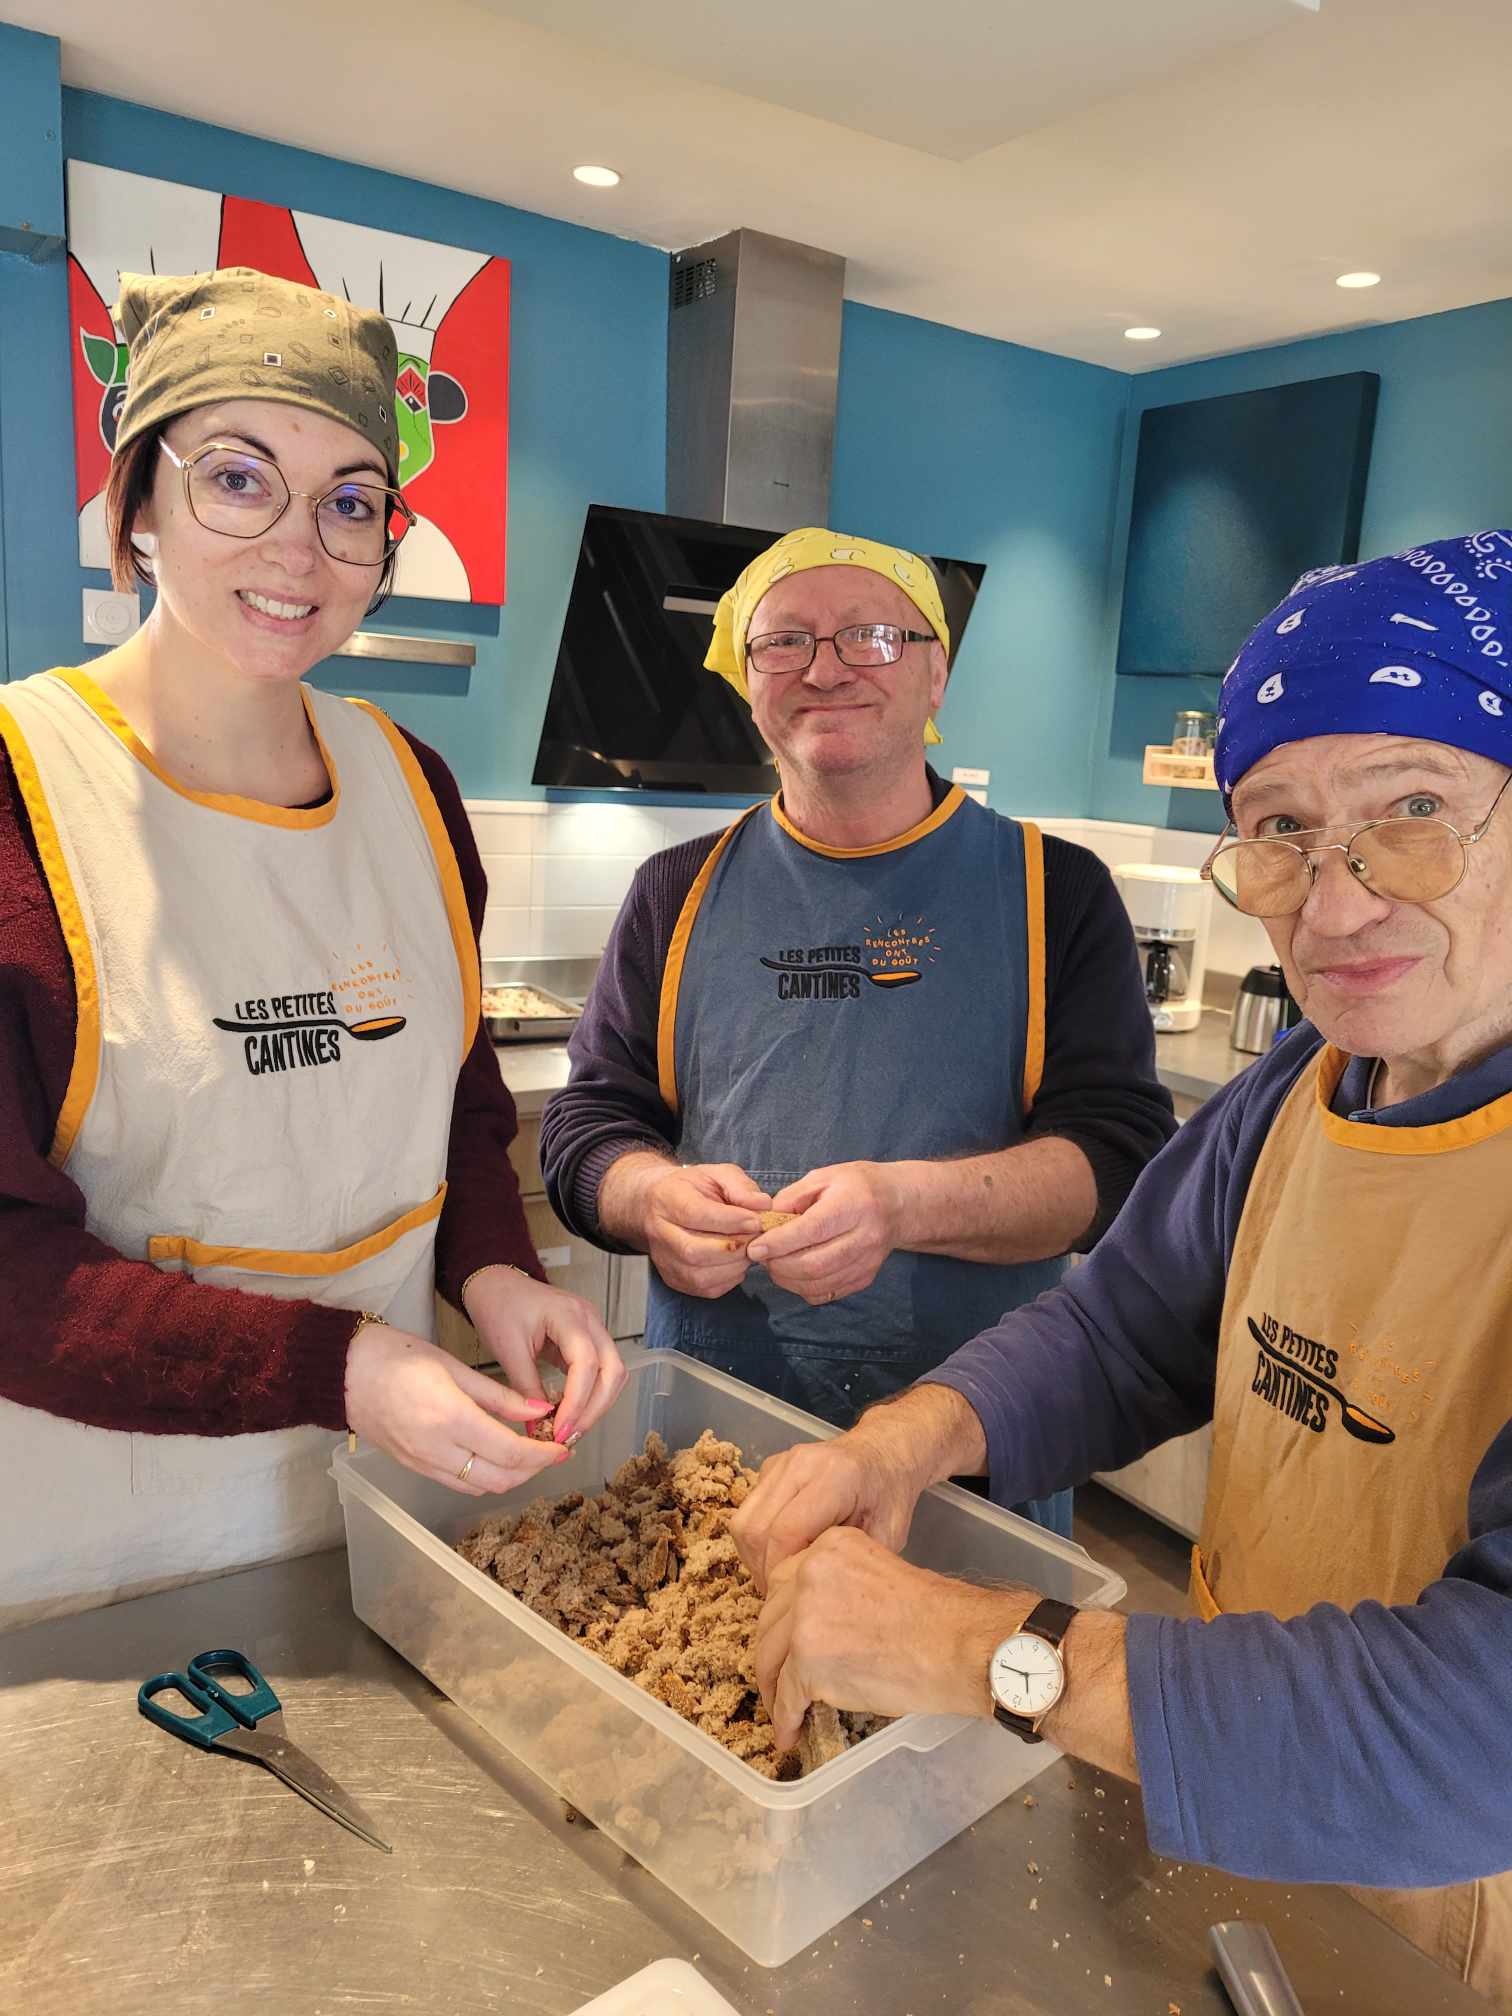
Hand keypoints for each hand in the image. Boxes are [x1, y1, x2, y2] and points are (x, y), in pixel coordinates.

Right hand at [344, 1320, 572, 1495]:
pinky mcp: (414, 1468)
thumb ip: (500, 1395)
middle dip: (533, 1470)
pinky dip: (485, 1478)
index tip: (562, 1447)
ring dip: (511, 1477)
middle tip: (552, 1451)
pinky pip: (459, 1484)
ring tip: (529, 1454)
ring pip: (480, 1487)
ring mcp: (423, 1464)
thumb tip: (540, 1410)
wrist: (345, 1372)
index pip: (510, 1452)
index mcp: (450, 1419)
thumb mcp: (455, 1367)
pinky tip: (496, 1457)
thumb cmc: (397, 1357)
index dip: (543, 1455)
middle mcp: (436, 1450)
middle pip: (500, 1479)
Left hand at [462, 1266, 626, 1444]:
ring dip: (598, 1404)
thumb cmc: (498, 1306)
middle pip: (613, 1370)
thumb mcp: (507, 1350)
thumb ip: (526, 1389)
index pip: (587, 1363)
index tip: (559, 1429)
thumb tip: (539, 1426)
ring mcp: (593, 1327)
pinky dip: (592, 1394)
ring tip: (571, 1428)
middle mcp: (589, 1319)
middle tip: (569, 1435)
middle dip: (595, 1409)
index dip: (577, 1401)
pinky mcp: (588, 1338)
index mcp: (568, 1315)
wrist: (496, 1284)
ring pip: (614, 1372)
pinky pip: (603, 1370)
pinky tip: (572, 1411)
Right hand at [635, 1161, 773, 1298]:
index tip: (756, 1221)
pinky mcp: (674, 1279)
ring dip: (734, 1265)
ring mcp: (665, 1260)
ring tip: (748, 1248)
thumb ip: (741, 1186)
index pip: (696, 1214)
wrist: (661, 1205)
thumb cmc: (694, 1188)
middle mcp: (660, 1233)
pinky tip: (736, 1261)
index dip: (730, 1221)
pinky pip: (706, 1288)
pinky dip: (729, 1278)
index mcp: (668, 1199)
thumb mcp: (718, 1174)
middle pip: (694, 1251)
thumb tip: (763, 1205)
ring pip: (700, 1275)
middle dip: (734, 1247)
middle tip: (757, 1237)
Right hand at [732, 1414, 925, 1594]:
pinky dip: (755, 1540)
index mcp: (835, 1477)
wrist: (883, 1452)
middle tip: (780, 1595)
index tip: (790, 1596)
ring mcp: (781, 1462)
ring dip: (753, 1556)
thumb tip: (810, 1591)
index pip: (786, 1531)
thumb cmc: (890, 1497)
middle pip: (757, 1527)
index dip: (781, 1570)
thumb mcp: (886, 1534)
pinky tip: (778, 1554)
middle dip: (762, 1569)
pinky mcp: (770, 1467)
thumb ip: (848, 1559)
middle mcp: (800, 1463)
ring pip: (744, 1520)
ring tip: (776, 1578)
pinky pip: (747, 1511)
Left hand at [744, 1161, 901, 1304]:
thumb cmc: (854, 1186)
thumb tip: (764, 1223)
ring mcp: (866, 1263)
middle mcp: (863, 1238)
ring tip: (775, 1263)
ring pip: (818, 1284)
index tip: (755, 1247)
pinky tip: (794, 1272)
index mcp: (853, 1205)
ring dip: (786, 1279)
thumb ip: (791, 1198)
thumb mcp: (822, 1178)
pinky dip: (802, 1288)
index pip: (812, 1231)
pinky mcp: (864, 1279)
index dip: (779, 1243)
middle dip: (778, 1264)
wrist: (897, 1204)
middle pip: (813, 1264)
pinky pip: (826, 1293)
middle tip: (761, 1256)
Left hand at [754, 1527, 1016, 1748]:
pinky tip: (789, 1732)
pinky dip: (786, 1718)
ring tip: (782, 1709)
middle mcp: (809, 1573)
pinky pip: (788, 1695)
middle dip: (773, 1650)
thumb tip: (817, 1627)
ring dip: (774, 1686)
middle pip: (771, 1616)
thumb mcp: (878, 1576)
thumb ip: (840, 1589)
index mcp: (829, 1547)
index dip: (783, 1615)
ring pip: (771, 1656)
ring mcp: (805, 1618)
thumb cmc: (937, 1619)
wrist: (959, 1647)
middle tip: (779, 1677)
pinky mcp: (808, 1662)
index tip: (784, 1639)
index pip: (786, 1580)